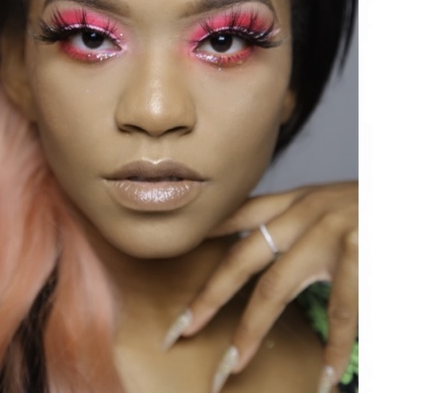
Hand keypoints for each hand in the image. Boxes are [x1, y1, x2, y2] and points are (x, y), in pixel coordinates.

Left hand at [168, 181, 357, 391]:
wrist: (409, 194)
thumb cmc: (372, 205)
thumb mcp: (328, 201)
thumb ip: (294, 220)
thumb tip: (265, 246)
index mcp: (295, 199)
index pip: (237, 217)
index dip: (203, 238)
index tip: (171, 258)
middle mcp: (304, 212)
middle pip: (240, 258)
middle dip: (209, 297)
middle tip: (180, 331)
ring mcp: (330, 232)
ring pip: (274, 288)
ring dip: (250, 331)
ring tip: (231, 367)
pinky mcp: (362, 254)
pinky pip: (341, 311)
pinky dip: (332, 347)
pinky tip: (323, 375)